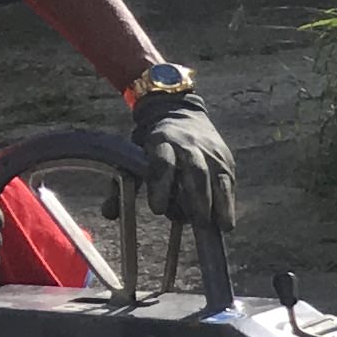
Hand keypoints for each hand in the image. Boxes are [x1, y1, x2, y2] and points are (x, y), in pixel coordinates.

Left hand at [127, 86, 235, 234]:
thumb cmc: (152, 143)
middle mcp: (188, 146)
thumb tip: (108, 214)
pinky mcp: (226, 159)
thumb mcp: (134, 156)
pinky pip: (228, 183)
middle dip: (197, 199)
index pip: (162, 164)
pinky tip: (226, 222)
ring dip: (219, 204)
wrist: (178, 110)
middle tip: (196, 222)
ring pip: (216, 178)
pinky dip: (228, 203)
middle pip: (195, 173)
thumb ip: (121, 185)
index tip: (157, 209)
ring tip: (219, 226)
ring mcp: (210, 152)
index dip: (161, 186)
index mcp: (161, 142)